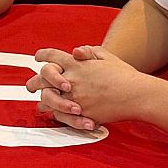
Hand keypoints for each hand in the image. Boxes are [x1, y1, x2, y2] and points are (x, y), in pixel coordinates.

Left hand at [30, 45, 151, 128]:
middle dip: (34, 81)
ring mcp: (74, 97)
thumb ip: (90, 52)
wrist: (136, 95)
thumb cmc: (124, 76)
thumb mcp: (107, 57)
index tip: (37, 57)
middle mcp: (72, 79)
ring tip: (41, 103)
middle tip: (30, 85)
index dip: (43, 55)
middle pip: (43, 78)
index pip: (52, 56)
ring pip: (48, 99)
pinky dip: (56, 115)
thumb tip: (77, 51)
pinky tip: (54, 114)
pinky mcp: (80, 113)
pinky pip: (60, 115)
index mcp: (77, 63)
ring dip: (43, 101)